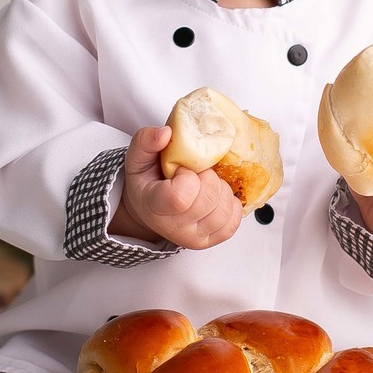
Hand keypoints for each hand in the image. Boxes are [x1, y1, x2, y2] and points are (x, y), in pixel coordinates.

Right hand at [114, 125, 243, 250]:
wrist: (150, 209)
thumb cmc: (147, 183)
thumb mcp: (137, 158)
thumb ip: (146, 141)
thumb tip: (167, 133)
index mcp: (154, 207)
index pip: (181, 198)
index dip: (189, 177)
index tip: (182, 170)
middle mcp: (175, 228)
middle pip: (208, 199)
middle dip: (208, 178)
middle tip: (195, 175)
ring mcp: (195, 237)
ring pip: (224, 210)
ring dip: (221, 189)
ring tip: (205, 185)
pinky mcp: (213, 240)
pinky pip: (234, 220)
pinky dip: (231, 203)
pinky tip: (216, 196)